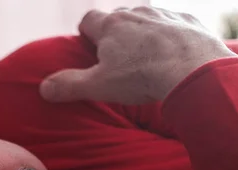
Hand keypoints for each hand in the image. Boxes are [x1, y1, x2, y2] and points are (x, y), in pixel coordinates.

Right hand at [40, 7, 236, 103]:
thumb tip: (43, 88)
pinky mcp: (188, 20)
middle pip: (118, 17)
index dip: (86, 32)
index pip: (89, 20)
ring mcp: (163, 14)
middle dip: (115, 32)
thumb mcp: (99, 86)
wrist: (193, 69)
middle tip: (118, 56)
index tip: (88, 45)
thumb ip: (69, 86)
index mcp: (110, 26)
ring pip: (147, 17)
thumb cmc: (142, 77)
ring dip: (144, 32)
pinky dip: (171, 35)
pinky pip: (175, 23)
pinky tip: (175, 53)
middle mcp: (136, 13)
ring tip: (148, 56)